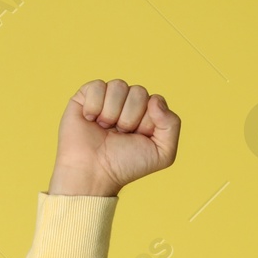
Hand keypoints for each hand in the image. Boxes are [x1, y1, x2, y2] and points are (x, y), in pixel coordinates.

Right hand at [50, 79, 180, 196]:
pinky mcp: (85, 96)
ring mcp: (108, 98)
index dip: (147, 121)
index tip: (137, 137)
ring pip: (119, 86)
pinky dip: (94, 106)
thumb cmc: (127, 164)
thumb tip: (155, 99)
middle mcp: (128, 103)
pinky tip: (91, 120)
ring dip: (112, 113)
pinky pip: (97, 86)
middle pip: (139, 92)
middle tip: (120, 135)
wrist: (94, 172)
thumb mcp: (163, 152)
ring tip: (105, 128)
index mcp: (148, 114)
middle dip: (130, 118)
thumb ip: (171, 124)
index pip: (156, 100)